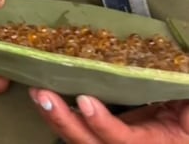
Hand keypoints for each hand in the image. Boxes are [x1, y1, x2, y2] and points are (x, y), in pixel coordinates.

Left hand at [30, 89, 188, 142]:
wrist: (183, 113)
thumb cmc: (185, 104)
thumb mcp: (186, 98)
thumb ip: (177, 88)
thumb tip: (174, 73)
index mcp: (159, 142)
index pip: (127, 141)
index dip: (104, 125)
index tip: (85, 101)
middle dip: (65, 122)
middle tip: (44, 95)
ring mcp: (113, 140)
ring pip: (80, 139)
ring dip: (55, 117)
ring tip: (37, 93)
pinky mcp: (103, 133)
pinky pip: (80, 129)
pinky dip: (61, 114)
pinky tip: (45, 96)